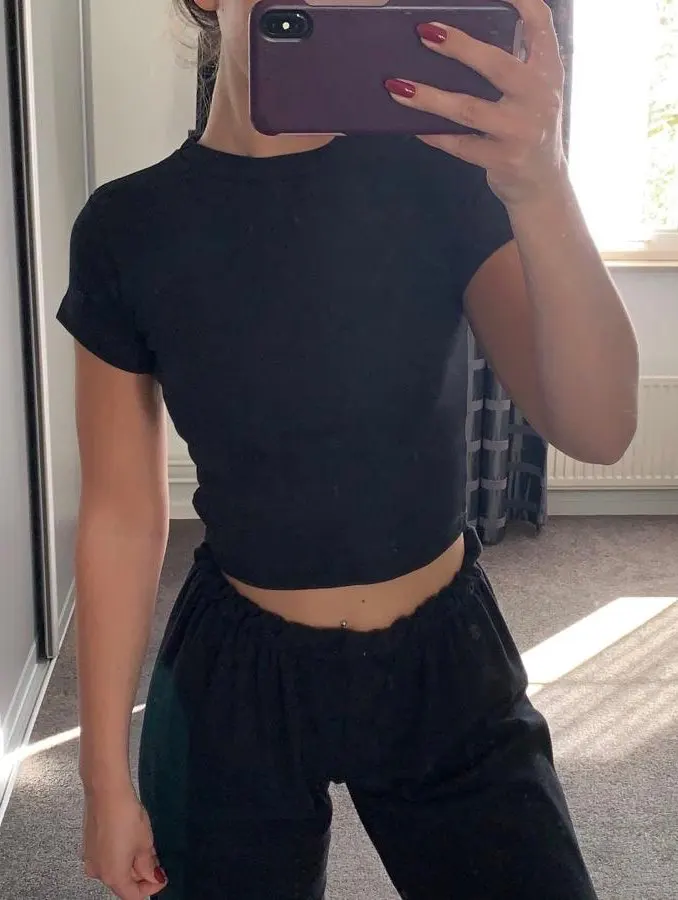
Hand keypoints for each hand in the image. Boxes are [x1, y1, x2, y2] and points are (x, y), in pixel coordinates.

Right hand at [82, 785, 167, 898]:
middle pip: (122, 883)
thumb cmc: (125, 816)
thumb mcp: (145, 843)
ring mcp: (90, 858)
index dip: (150, 888)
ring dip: (130, 863)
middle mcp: (98, 872)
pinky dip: (119, 854)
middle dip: (141, 875)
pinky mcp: (88, 845)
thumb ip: (148, 866)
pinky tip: (130, 838)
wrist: (106, 792)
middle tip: (156, 860)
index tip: (161, 878)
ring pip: (114, 869)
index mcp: (113, 876)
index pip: (133, 895)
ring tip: (144, 846)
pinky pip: (106, 857)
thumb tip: (152, 877)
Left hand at [385, 0, 566, 206]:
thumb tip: (452, 39)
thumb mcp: (531, 90)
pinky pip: (459, 144)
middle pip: (497, 65)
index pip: (540, 23)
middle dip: (460, 47)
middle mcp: (540, 96)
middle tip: (424, 32)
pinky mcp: (502, 159)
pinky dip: (433, 133)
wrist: (542, 183)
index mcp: (547, 70)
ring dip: (429, 97)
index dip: (520, 1)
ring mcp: (521, 130)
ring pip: (469, 109)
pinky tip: (411, 123)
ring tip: (398, 85)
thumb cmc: (527, 126)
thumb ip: (510, 63)